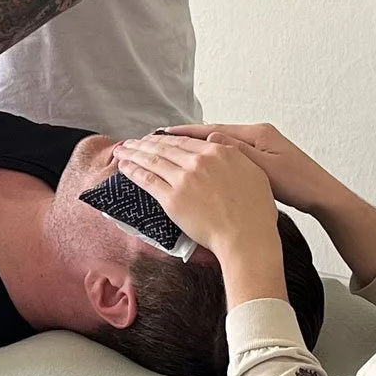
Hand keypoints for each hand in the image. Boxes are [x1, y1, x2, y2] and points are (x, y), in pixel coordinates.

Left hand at [112, 133, 284, 259]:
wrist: (246, 236)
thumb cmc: (255, 211)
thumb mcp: (253, 171)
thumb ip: (234, 154)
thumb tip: (217, 143)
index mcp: (219, 152)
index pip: (185, 141)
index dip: (165, 138)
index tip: (154, 138)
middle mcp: (199, 161)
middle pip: (165, 147)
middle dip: (144, 143)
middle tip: (130, 142)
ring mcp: (184, 179)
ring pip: (152, 160)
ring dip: (134, 153)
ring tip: (121, 151)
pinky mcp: (172, 199)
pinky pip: (147, 180)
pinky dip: (133, 171)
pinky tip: (123, 166)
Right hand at [156, 121, 341, 215]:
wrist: (322, 195)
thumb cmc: (297, 183)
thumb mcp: (263, 168)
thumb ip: (237, 152)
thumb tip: (211, 138)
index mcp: (257, 134)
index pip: (214, 130)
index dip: (187, 132)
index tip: (164, 132)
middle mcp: (257, 135)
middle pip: (216, 134)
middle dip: (189, 137)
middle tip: (162, 139)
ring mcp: (261, 147)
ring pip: (222, 145)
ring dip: (200, 147)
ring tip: (175, 150)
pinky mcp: (263, 159)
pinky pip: (231, 155)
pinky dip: (214, 157)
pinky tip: (202, 164)